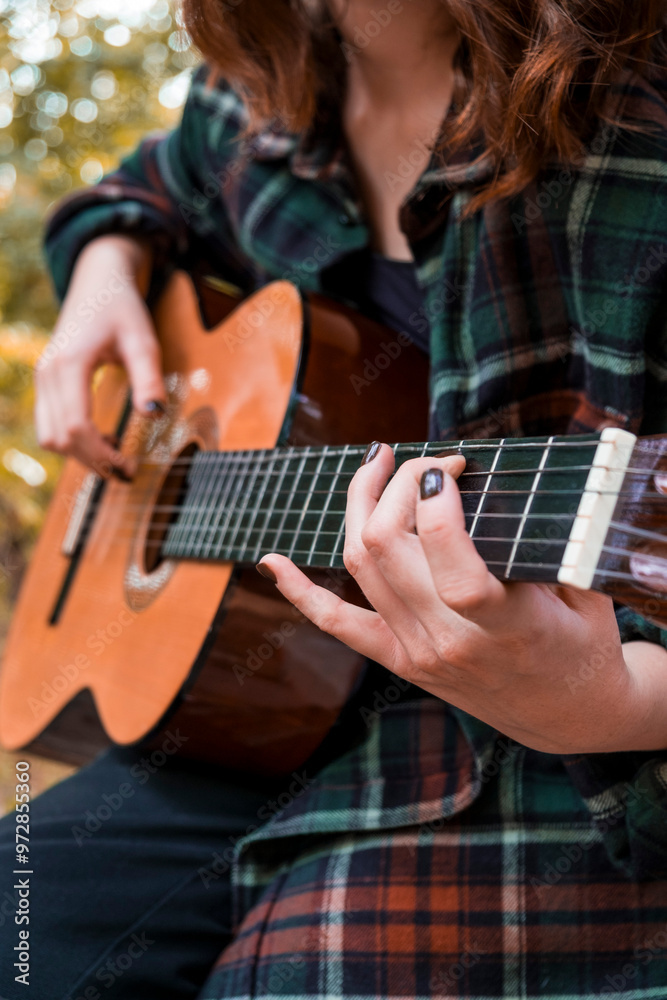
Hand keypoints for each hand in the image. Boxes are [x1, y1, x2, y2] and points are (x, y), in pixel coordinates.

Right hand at [35, 235, 165, 477]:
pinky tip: (104, 439)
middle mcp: (48, 374)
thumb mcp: (143, 340)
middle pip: (59, 439)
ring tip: (117, 455)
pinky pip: (50, 425)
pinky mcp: (46, 383)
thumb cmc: (122, 308)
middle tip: (127, 471)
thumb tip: (154, 417)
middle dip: (92, 461)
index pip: (76, 426)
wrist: (98, 281)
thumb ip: (148, 378)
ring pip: (49, 436)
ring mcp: (42, 379)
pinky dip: (72, 441)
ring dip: (80, 454)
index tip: (129, 466)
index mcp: (69, 365)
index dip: (101, 454)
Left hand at [258, 443, 664, 754]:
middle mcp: (449, 641)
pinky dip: (300, 591)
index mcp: (505, 625)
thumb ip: (542, 542)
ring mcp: (416, 652)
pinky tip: (272, 561)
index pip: (448, 556)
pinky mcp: (399, 661)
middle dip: (399, 483)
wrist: (567, 715)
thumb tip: (490, 482)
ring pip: (360, 565)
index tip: (451, 465)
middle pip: (388, 545)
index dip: (437, 499)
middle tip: (429, 461)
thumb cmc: (584, 645)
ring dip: (359, 504)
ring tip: (377, 465)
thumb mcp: (582, 589)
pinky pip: (338, 623)